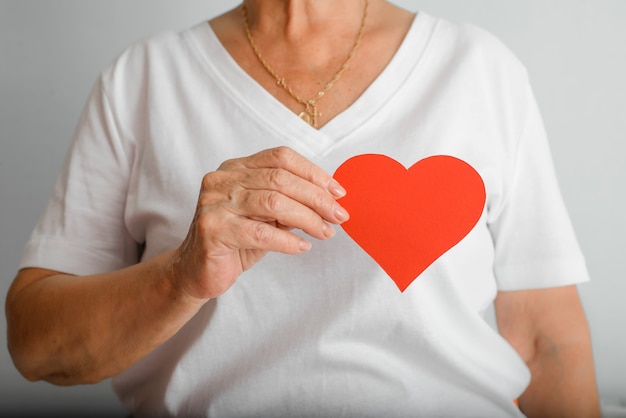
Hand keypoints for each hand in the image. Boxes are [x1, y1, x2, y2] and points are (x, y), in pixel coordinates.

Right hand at [171, 146, 348, 301]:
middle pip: (279, 179)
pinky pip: (259, 233)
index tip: (338, 192)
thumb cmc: (235, 241)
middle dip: (316, 197)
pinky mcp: (212, 230)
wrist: (196, 271)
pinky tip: (302, 247)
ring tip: (325, 232)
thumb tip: (330, 200)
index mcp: (236, 168)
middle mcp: (222, 180)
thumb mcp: (266, 216)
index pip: (280, 157)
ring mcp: (214, 203)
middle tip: (339, 215)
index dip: (313, 172)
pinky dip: (287, 241)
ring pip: (272, 203)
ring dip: (307, 219)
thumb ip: (289, 203)